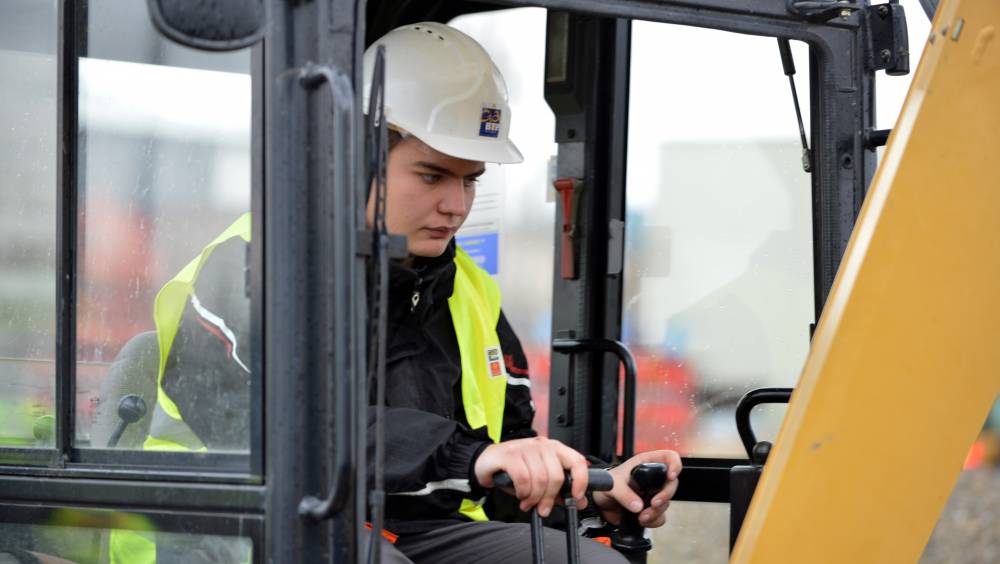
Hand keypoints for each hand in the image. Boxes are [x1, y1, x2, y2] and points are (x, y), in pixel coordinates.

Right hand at [474, 436, 589, 517]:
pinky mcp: (509, 454)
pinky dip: (523, 492)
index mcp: (554, 448)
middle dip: (549, 498)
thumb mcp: (540, 479)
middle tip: (542, 508)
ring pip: (540, 479)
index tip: (576, 496)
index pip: (576, 461)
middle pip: (556, 476)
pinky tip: (520, 495)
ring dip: (534, 497)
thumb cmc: (514, 469)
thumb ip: (559, 490)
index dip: (581, 480)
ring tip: (528, 502)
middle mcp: (541, 445)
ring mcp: (525, 448)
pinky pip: (523, 478)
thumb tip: (578, 501)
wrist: (486, 462)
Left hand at [591, 450, 681, 527]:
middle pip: (672, 483)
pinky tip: (642, 520)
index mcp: (645, 463)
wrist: (599, 503)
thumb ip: (623, 493)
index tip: (670, 476)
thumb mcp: (611, 484)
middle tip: (654, 503)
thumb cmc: (605, 484)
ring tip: (642, 516)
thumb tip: (638, 506)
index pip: (668, 457)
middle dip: (665, 495)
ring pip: (667, 502)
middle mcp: (652, 477)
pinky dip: (654, 520)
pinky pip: (661, 516)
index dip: (674, 464)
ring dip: (657, 511)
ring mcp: (652, 493)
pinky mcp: (650, 509)